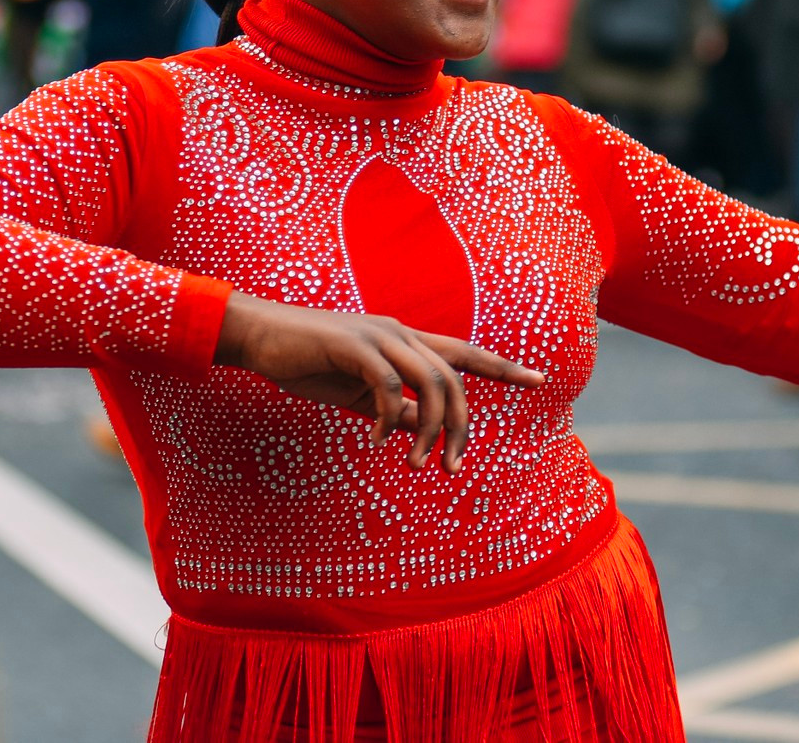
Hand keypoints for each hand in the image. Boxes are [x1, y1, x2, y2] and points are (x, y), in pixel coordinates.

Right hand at [213, 292, 544, 472]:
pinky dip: (388, 417)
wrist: (259, 336)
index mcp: (404, 340)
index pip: (464, 352)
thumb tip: (420, 429)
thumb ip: (392, 406)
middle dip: (460, 426)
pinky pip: (388, 385)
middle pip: (454, 377)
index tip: (539, 379)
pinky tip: (375, 440)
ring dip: (430, 428)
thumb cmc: (307, 361)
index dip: (502, 366)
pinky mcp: (353, 344)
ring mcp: (378, 335)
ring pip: (430, 381)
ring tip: (418, 463)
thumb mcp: (357, 391)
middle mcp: (399, 332)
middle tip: (453, 467)